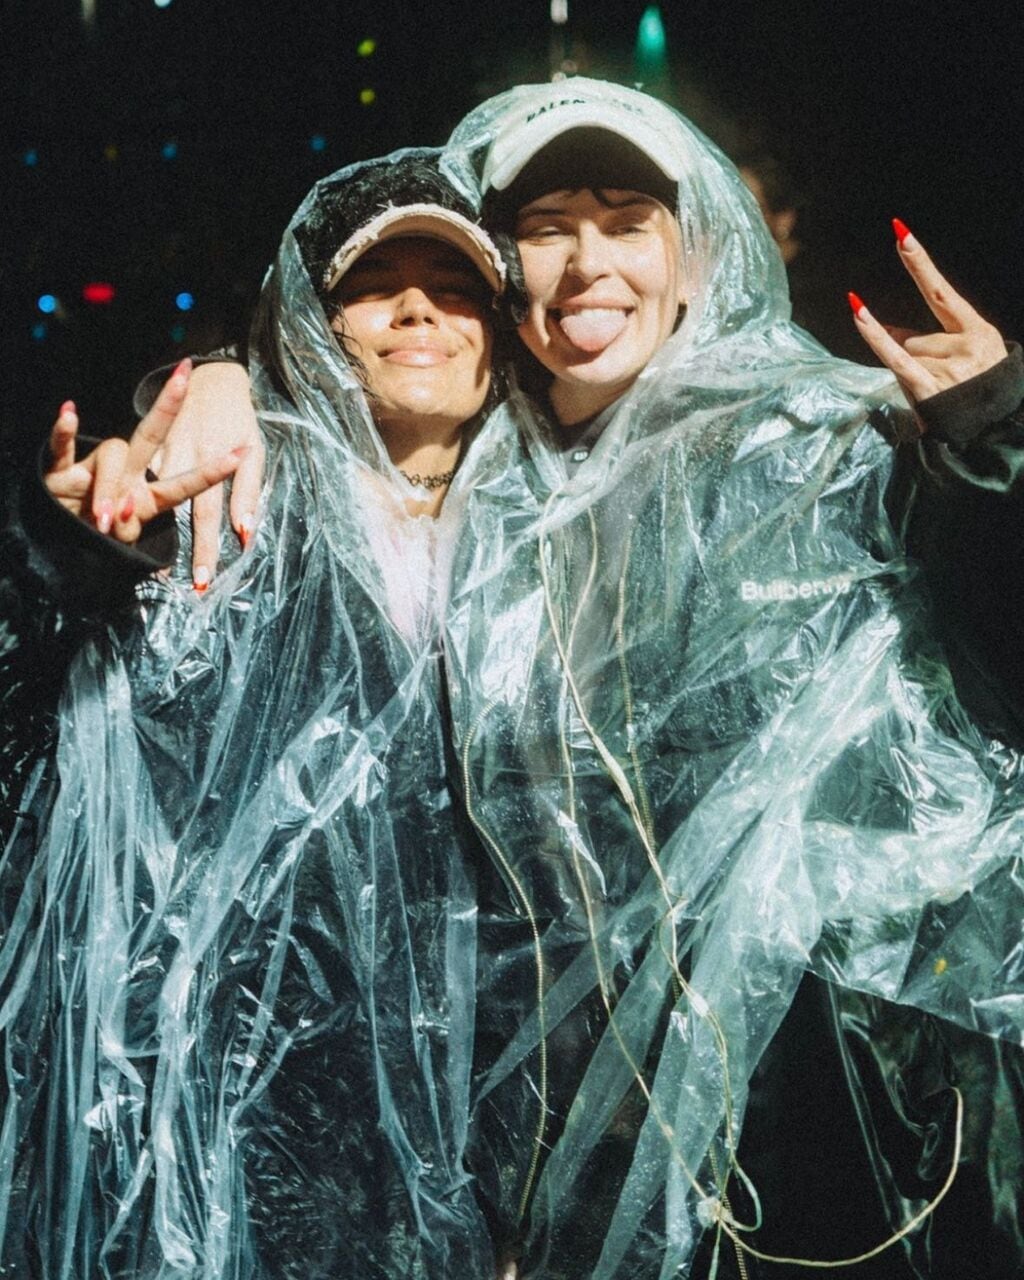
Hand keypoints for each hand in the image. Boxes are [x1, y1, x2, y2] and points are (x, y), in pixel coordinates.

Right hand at [45, 360, 246, 576]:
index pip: (185, 483)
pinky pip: (62, 448)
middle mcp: (125, 477)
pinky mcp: (59, 472)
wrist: (59, 551)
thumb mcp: (125, 549)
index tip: (240, 453)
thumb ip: (135, 535)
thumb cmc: (98, 548)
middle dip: (168, 406)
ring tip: (105, 520)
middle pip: (150, 434)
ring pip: (112, 454)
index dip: (211, 473)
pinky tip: (69, 412)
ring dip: (110, 486)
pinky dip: (64, 432)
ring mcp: (93, 470)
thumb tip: (133, 525)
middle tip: (184, 377)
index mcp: (149, 499)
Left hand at [849, 219, 1006, 406]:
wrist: (996, 434)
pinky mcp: (930, 388)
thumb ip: (926, 342)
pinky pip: (895, 356)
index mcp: (979, 333)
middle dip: (921, 360)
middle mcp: (967, 346)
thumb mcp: (964, 362)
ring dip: (916, 377)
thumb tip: (885, 327)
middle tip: (943, 386)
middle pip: (917, 339)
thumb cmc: (974, 398)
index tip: (900, 234)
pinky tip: (856, 310)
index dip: (919, 264)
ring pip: (910, 356)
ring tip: (940, 398)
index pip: (940, 293)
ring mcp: (951, 368)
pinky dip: (875, 334)